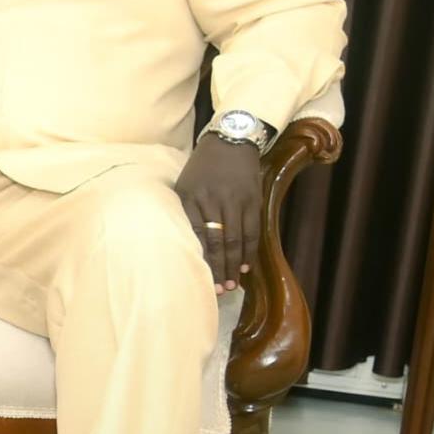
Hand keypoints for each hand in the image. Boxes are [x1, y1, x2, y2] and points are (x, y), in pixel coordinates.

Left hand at [173, 134, 264, 295]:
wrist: (230, 143)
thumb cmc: (201, 169)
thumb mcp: (183, 187)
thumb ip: (183, 213)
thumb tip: (180, 246)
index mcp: (189, 198)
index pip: (193, 235)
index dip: (198, 259)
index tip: (198, 280)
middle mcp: (212, 200)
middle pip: (215, 241)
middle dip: (217, 268)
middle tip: (218, 290)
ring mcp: (235, 200)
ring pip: (235, 239)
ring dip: (233, 264)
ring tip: (231, 285)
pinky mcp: (253, 200)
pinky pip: (252, 230)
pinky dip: (248, 251)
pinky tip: (244, 266)